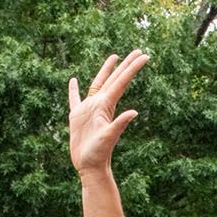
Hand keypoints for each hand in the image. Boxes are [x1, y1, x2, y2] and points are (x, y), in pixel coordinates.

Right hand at [68, 51, 147, 175]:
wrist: (89, 166)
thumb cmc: (99, 154)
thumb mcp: (109, 137)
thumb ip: (120, 124)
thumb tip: (134, 112)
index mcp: (107, 105)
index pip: (121, 81)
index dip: (132, 68)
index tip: (144, 55)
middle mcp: (99, 104)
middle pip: (114, 79)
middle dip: (125, 65)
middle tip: (137, 50)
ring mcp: (88, 109)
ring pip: (97, 84)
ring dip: (106, 71)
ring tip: (113, 57)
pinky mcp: (77, 116)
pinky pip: (75, 99)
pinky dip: (74, 90)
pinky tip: (73, 81)